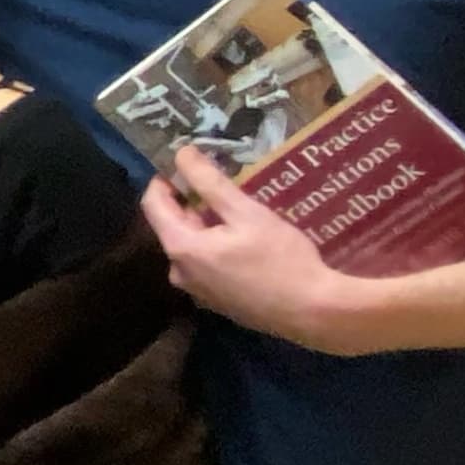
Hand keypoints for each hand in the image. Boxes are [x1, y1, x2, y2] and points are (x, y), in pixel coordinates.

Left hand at [143, 147, 388, 352]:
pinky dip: (214, 247)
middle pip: (172, 226)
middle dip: (190, 202)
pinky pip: (204, 266)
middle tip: (218, 183)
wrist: (312, 312)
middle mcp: (179, 272)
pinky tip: (243, 241)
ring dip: (205, 225)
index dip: (164, 180)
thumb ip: (209, 183)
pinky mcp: (215, 302)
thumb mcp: (246, 213)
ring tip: (235, 210)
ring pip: (190, 246)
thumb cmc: (281, 259)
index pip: (152, 205)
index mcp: (181, 248)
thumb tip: (181, 153)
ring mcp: (196, 291)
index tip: (184, 163)